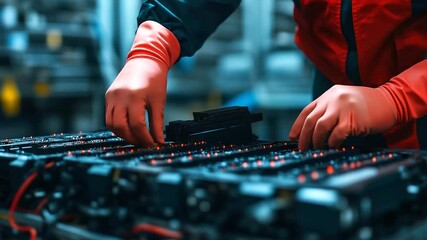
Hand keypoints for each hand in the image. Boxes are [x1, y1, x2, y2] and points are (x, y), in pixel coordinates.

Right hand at [105, 21, 179, 146]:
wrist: (145, 60)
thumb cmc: (155, 79)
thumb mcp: (159, 101)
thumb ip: (157, 123)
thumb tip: (159, 142)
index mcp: (134, 96)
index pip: (137, 125)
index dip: (145, 138)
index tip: (153, 145)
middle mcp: (119, 96)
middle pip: (120, 127)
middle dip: (132, 139)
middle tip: (144, 144)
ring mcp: (111, 96)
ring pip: (111, 124)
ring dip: (123, 134)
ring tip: (137, 137)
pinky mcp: (108, 96)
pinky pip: (109, 116)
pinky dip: (117, 125)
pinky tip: (129, 128)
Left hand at [289, 85, 396, 149]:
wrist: (391, 101)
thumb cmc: (367, 106)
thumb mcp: (344, 102)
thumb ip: (329, 111)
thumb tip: (312, 132)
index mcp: (328, 95)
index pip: (306, 111)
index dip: (297, 126)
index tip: (293, 137)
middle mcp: (333, 99)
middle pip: (310, 120)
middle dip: (304, 137)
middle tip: (303, 148)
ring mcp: (342, 107)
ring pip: (319, 127)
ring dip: (316, 141)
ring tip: (317, 148)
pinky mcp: (353, 118)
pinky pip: (336, 134)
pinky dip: (332, 142)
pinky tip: (333, 146)